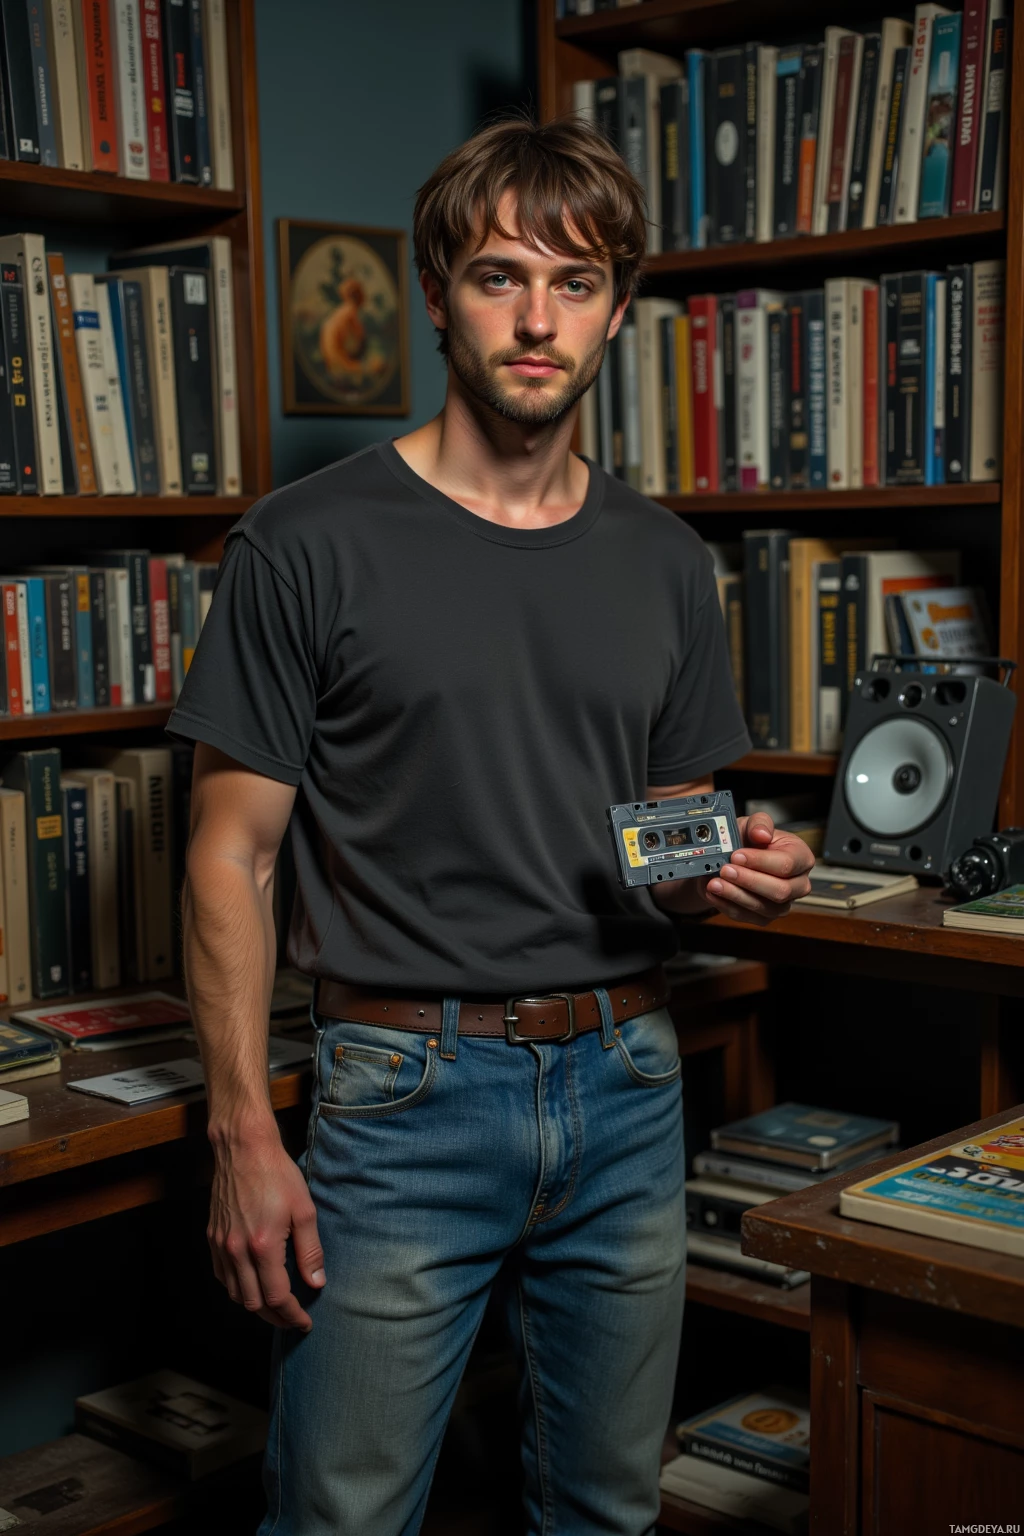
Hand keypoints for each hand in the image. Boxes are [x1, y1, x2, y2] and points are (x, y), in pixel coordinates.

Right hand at [207, 1129, 325, 1331]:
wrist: (243, 1148)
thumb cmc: (277, 1174)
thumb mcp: (304, 1210)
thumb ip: (310, 1251)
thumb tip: (316, 1283)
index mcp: (263, 1246)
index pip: (277, 1297)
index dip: (292, 1315)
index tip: (305, 1322)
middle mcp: (237, 1250)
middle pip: (253, 1303)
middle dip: (275, 1317)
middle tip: (293, 1319)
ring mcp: (221, 1245)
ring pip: (235, 1294)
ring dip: (255, 1306)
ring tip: (276, 1306)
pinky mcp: (212, 1237)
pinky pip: (222, 1276)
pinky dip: (237, 1288)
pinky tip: (251, 1284)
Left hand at [700, 812, 814, 926]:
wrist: (734, 857)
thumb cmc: (750, 839)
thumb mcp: (753, 824)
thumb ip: (759, 824)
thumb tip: (761, 833)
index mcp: (802, 858)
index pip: (786, 864)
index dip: (760, 861)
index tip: (737, 855)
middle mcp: (798, 884)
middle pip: (779, 890)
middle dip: (748, 880)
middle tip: (725, 870)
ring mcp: (783, 904)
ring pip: (763, 907)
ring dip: (735, 895)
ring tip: (714, 883)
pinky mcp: (764, 917)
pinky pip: (747, 917)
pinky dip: (727, 905)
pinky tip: (713, 893)